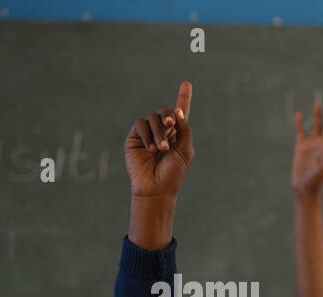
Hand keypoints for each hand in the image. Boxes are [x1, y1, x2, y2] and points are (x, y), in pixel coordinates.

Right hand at [124, 81, 193, 198]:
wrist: (156, 187)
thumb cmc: (174, 173)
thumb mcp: (185, 151)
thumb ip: (184, 130)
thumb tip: (177, 111)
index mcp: (178, 135)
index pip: (180, 114)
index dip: (183, 98)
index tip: (186, 83)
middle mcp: (163, 131)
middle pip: (166, 111)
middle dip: (169, 115)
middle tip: (171, 124)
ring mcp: (148, 133)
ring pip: (153, 118)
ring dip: (159, 132)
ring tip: (161, 149)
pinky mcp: (135, 136)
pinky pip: (140, 124)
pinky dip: (147, 134)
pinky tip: (150, 149)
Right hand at [293, 99, 322, 195]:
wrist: (304, 187)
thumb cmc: (316, 179)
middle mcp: (322, 144)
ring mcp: (312, 144)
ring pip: (316, 126)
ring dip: (317, 115)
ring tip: (318, 103)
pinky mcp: (301, 147)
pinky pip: (301, 132)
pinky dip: (300, 123)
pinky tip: (300, 114)